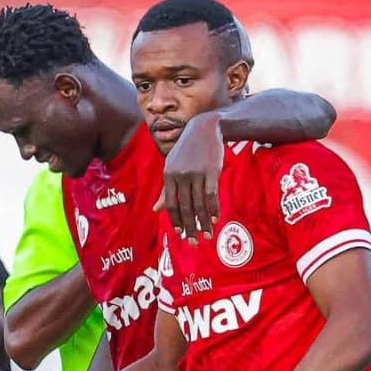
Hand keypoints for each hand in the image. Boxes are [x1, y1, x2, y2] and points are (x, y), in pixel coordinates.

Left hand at [155, 109, 223, 240]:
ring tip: (207, 235)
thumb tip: (156, 210)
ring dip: (203, 222)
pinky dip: (213, 208)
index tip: (180, 234)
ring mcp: (196, 172)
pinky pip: (211, 194)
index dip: (175, 220)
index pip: (170, 204)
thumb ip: (166, 190)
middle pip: (184, 207)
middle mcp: (180, 174)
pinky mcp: (211, 170)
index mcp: (168, 175)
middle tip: (193, 242)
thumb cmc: (187, 151)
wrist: (205, 128)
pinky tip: (214, 219)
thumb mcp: (172, 167)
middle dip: (189, 227)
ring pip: (199, 203)